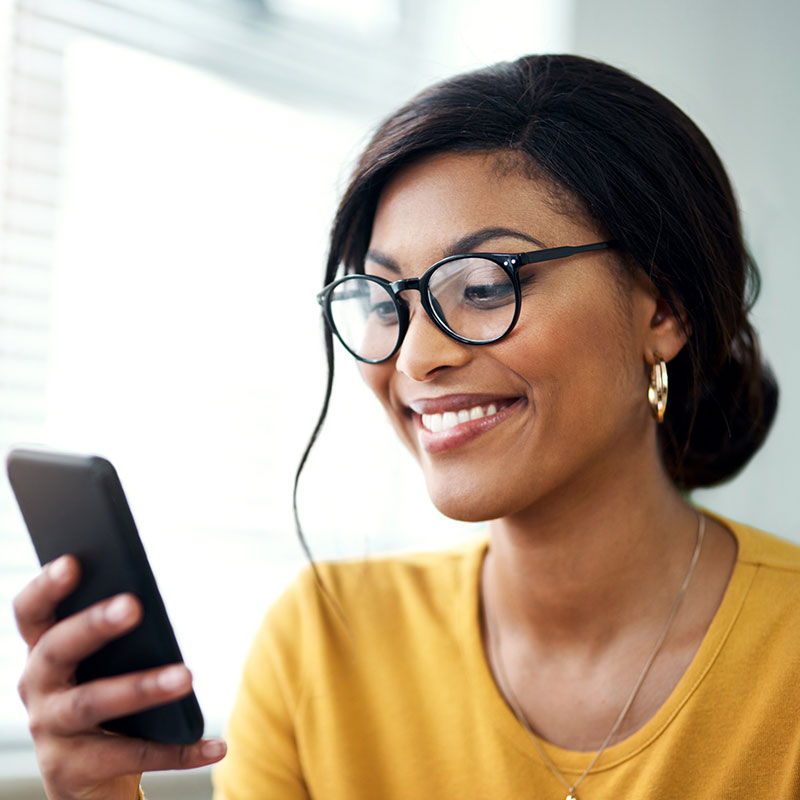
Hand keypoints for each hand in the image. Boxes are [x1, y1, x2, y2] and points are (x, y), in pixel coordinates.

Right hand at [14, 555, 225, 799]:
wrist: (89, 778)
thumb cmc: (104, 695)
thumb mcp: (105, 662)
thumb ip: (117, 631)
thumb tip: (150, 597)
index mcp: (44, 650)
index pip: (31, 611)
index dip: (46, 587)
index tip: (74, 561)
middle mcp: (37, 687)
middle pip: (59, 649)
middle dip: (94, 625)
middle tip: (133, 605)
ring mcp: (50, 731)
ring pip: (92, 702)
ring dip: (142, 687)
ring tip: (187, 676)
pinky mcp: (70, 771)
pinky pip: (131, 756)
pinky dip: (178, 751)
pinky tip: (216, 745)